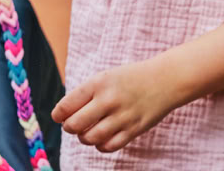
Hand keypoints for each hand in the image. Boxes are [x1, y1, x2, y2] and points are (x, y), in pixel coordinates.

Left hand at [51, 57, 183, 153]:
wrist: (165, 80)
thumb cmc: (129, 79)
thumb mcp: (105, 77)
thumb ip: (85, 94)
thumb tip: (64, 114)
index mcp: (98, 84)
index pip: (67, 105)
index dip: (58, 115)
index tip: (58, 116)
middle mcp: (108, 100)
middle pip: (75, 125)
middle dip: (69, 128)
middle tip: (71, 125)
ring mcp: (122, 117)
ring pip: (90, 138)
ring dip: (83, 138)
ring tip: (86, 132)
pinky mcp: (134, 130)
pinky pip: (109, 146)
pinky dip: (100, 146)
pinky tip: (101, 138)